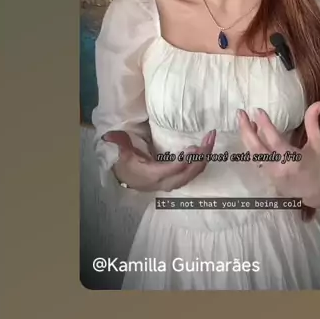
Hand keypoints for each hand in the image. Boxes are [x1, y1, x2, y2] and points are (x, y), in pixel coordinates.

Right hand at [102, 129, 216, 192]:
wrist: (128, 180)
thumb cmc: (127, 164)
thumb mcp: (122, 153)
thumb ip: (118, 142)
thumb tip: (109, 135)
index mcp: (150, 175)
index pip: (169, 171)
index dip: (182, 162)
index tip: (193, 149)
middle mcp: (164, 182)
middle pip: (186, 174)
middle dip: (200, 158)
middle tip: (208, 139)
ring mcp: (172, 183)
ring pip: (192, 174)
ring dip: (204, 158)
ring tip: (211, 139)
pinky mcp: (178, 180)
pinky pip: (193, 173)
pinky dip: (201, 161)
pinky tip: (207, 147)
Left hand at [238, 104, 319, 208]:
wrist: (318, 193)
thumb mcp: (318, 144)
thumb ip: (313, 123)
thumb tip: (318, 102)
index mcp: (292, 160)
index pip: (274, 140)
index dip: (265, 124)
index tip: (257, 110)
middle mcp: (278, 168)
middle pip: (256, 148)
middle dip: (246, 130)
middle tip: (240, 113)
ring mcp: (270, 175)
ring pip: (252, 155)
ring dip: (246, 137)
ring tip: (243, 120)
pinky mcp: (266, 178)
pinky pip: (254, 160)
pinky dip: (249, 146)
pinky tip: (249, 134)